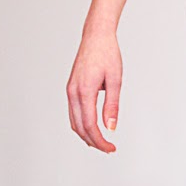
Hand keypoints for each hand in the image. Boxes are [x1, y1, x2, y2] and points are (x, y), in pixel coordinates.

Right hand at [67, 27, 121, 152]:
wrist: (96, 37)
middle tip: (108, 148)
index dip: (100, 140)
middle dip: (93, 141)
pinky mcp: (71, 89)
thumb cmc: (107, 54)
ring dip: (86, 135)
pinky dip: (81, 124)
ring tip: (101, 142)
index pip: (90, 125)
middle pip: (79, 127)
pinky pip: (73, 113)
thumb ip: (112, 106)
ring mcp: (70, 91)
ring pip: (74, 122)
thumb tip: (110, 127)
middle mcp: (73, 93)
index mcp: (84, 91)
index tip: (111, 148)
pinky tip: (92, 128)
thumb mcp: (116, 80)